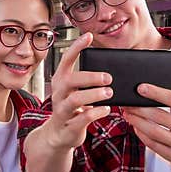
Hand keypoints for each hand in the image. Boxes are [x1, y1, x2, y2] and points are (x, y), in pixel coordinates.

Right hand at [43, 32, 112, 149]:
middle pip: (70, 80)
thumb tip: (111, 69)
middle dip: (90, 77)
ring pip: (75, 99)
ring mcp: (62, 110)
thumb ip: (88, 81)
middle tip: (108, 77)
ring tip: (109, 93)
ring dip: (94, 95)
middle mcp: (59, 93)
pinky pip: (82, 118)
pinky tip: (106, 109)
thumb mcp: (76, 91)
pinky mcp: (69, 125)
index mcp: (61, 80)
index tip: (88, 36)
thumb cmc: (72, 109)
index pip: (66, 59)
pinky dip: (96, 113)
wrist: (58, 136)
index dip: (76, 47)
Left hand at [122, 67, 170, 165]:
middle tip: (127, 103)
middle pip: (159, 116)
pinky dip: (142, 136)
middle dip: (140, 109)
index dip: (156, 93)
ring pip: (154, 132)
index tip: (140, 88)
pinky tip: (136, 127)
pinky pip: (154, 146)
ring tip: (128, 114)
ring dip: (137, 122)